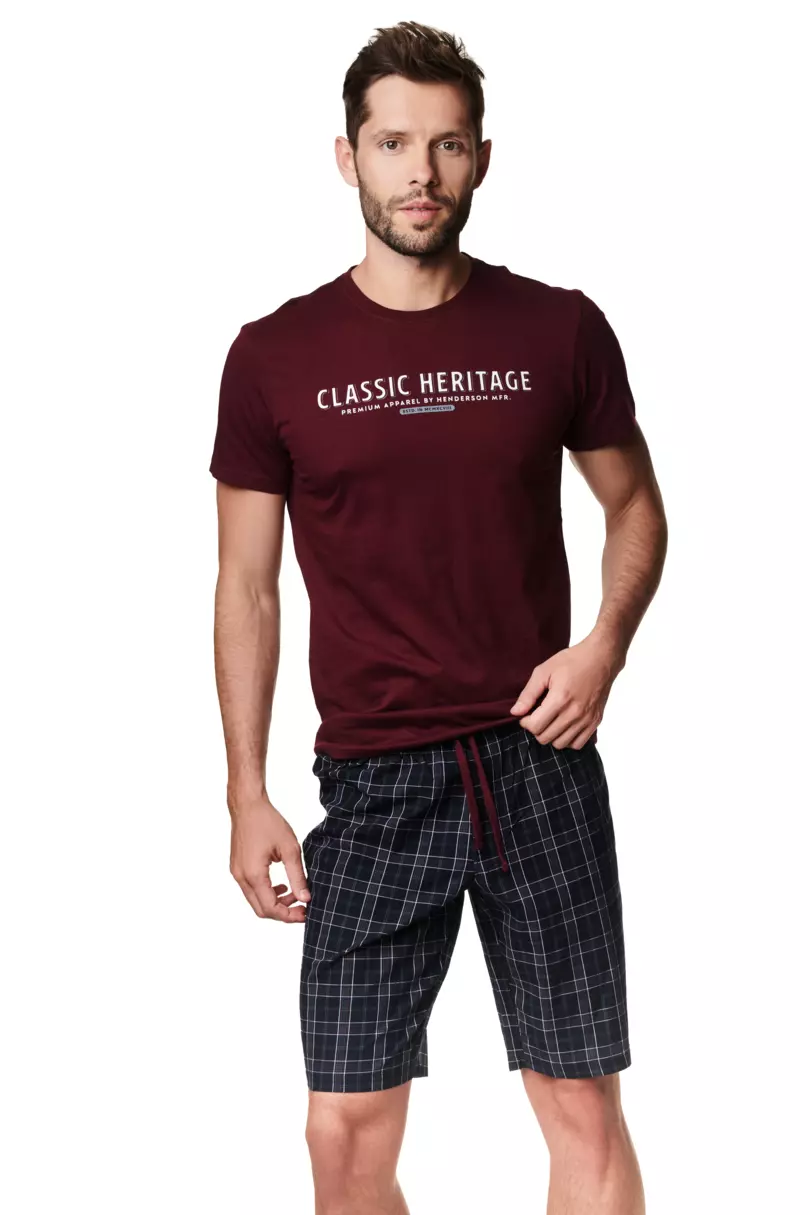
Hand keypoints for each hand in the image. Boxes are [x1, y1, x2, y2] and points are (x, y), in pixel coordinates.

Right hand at [228, 791, 310, 920]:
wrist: (247, 805)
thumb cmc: (267, 822)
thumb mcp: (290, 849)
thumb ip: (297, 876)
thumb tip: (306, 898)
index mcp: (254, 875)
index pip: (271, 908)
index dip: (289, 916)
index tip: (306, 913)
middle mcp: (241, 877)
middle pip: (261, 910)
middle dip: (283, 912)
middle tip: (302, 908)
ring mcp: (237, 873)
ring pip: (255, 901)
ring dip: (275, 902)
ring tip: (294, 894)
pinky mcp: (237, 868)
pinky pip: (251, 890)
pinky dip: (266, 893)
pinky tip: (281, 885)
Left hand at [509, 634, 624, 748]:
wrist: (601, 658)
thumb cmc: (572, 661)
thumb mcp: (544, 671)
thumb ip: (528, 694)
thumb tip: (515, 712)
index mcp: (560, 699)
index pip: (535, 727)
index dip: (525, 722)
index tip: (526, 714)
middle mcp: (574, 713)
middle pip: (545, 738)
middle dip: (536, 729)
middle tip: (537, 716)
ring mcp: (586, 719)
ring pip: (560, 744)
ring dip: (551, 735)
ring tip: (550, 721)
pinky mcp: (595, 722)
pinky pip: (578, 744)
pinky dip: (568, 739)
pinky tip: (564, 726)